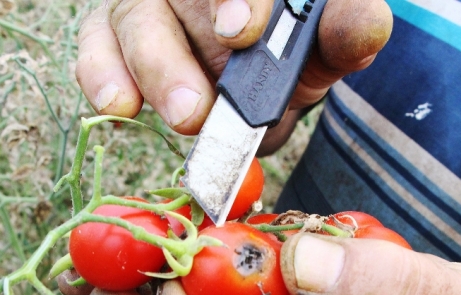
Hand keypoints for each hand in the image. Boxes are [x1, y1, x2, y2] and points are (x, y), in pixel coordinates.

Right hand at [75, 0, 392, 152]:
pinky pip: (96, 47)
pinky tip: (118, 105)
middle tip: (196, 108)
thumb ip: (346, 31)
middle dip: (182, 53)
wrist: (264, 80)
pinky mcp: (115, 36)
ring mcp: (150, 4)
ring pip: (133, 21)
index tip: (239, 33)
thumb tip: (364, 26)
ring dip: (151, 72)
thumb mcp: (328, 44)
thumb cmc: (293, 52)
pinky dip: (101, 75)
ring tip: (180, 117)